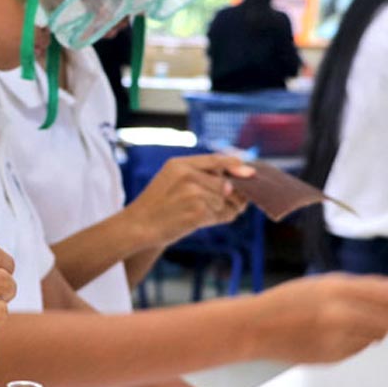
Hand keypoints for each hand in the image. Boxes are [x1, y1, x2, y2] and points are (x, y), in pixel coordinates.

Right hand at [123, 154, 254, 246]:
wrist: (137, 226)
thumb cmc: (156, 206)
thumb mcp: (171, 181)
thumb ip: (200, 178)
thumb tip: (237, 187)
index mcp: (179, 164)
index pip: (215, 160)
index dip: (235, 165)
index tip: (250, 171)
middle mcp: (187, 175)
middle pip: (225, 183)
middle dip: (229, 196)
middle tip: (221, 204)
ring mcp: (193, 193)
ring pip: (223, 200)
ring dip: (219, 210)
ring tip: (199, 215)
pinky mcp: (197, 212)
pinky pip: (220, 214)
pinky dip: (217, 219)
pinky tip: (200, 221)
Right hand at [246, 274, 387, 363]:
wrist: (257, 327)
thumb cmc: (287, 301)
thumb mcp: (324, 283)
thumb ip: (365, 284)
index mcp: (337, 289)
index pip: (386, 296)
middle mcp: (340, 314)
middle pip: (386, 319)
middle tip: (383, 311)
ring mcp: (337, 338)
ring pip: (376, 336)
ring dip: (374, 329)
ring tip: (353, 321)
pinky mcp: (334, 357)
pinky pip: (360, 349)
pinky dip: (358, 341)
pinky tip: (340, 333)